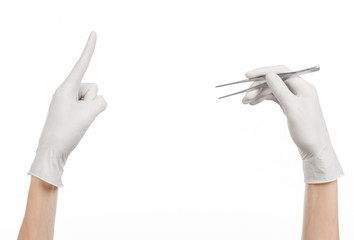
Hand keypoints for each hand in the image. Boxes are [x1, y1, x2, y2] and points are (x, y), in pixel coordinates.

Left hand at [28, 32, 106, 186]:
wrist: (52, 153)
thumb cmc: (66, 133)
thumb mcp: (88, 115)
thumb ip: (100, 101)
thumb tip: (100, 101)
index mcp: (66, 88)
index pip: (81, 64)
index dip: (89, 48)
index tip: (94, 33)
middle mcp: (66, 91)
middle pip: (93, 87)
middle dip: (92, 101)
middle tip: (78, 117)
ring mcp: (69, 101)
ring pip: (92, 98)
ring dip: (90, 110)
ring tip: (76, 122)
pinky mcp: (71, 110)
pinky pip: (88, 106)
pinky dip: (88, 115)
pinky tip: (77, 125)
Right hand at [242, 65, 342, 182]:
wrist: (314, 149)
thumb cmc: (307, 131)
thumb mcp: (292, 109)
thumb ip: (281, 90)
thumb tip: (268, 74)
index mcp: (303, 87)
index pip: (281, 71)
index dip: (264, 71)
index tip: (248, 76)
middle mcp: (299, 90)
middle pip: (275, 80)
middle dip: (258, 86)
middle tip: (245, 97)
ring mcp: (294, 97)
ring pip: (272, 89)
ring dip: (258, 93)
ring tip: (245, 102)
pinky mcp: (289, 105)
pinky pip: (273, 97)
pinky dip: (263, 99)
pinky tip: (253, 103)